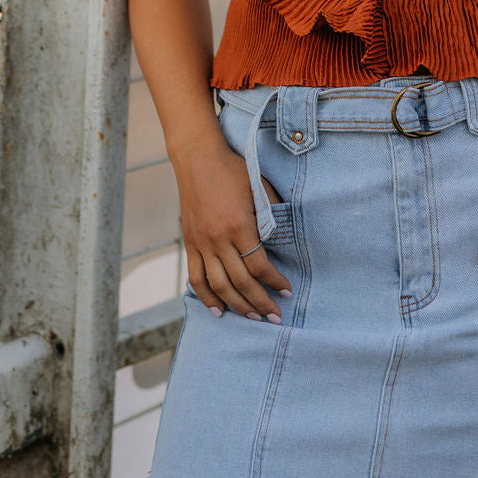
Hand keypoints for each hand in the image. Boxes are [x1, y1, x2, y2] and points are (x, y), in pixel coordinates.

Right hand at [175, 145, 292, 321]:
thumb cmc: (233, 170)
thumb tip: (285, 238)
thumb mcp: (259, 187)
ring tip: (253, 318)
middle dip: (260, 303)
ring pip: (218, 285)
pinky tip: (219, 311)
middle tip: (275, 316)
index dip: (274, 282)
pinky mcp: (190, 244)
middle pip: (240, 282)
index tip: (286, 291)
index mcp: (238, 225)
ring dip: (237, 306)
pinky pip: (196, 278)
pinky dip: (207, 297)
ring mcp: (201, 243)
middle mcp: (218, 238)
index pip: (258, 265)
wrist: (197, 159)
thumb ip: (272, 213)